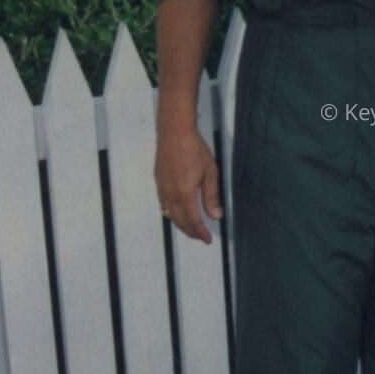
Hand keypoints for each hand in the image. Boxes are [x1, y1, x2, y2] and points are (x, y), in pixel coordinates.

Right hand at [155, 127, 221, 243]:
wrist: (174, 133)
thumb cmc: (194, 150)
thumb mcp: (210, 173)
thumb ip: (211, 197)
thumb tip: (216, 216)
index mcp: (185, 194)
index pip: (193, 221)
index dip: (201, 233)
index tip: (208, 240)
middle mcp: (170, 195)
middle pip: (180, 221)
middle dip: (191, 232)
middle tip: (201, 237)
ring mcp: (162, 189)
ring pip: (170, 215)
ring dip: (181, 224)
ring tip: (192, 228)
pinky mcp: (158, 182)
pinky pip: (164, 205)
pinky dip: (172, 214)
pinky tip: (178, 213)